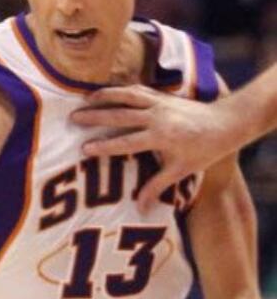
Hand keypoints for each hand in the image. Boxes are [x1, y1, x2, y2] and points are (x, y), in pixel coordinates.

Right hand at [71, 88, 238, 207]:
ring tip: (84, 99)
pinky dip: (121, 90)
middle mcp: (158, 116)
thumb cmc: (204, 151)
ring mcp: (160, 103)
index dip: (104, 146)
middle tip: (73, 119)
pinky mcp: (164, 96)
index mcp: (160, 137)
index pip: (125, 142)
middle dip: (95, 117)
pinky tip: (107, 92)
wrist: (226, 124)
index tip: (84, 149)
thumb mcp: (180, 171)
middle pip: (120, 115)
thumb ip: (156, 187)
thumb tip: (139, 208)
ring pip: (127, 95)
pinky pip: (138, 90)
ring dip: (104, 96)